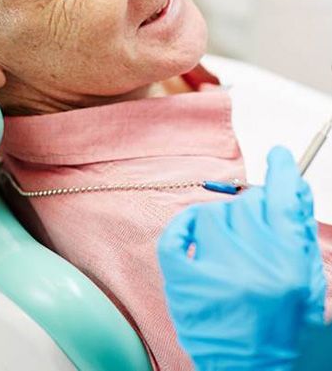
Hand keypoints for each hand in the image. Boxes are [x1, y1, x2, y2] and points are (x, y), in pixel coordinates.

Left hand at [158, 147, 325, 370]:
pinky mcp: (184, 287)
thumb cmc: (287, 327)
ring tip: (230, 252)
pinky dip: (184, 227)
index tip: (280, 156)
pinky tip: (194, 232)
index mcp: (290, 266)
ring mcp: (215, 277)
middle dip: (253, 214)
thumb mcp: (307, 278)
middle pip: (247, 205)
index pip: (284, 200)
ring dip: (222, 226)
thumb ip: (298, 229)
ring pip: (213, 216)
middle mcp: (253, 269)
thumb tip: (290, 183)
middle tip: (254, 236)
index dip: (283, 172)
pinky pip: (176, 236)